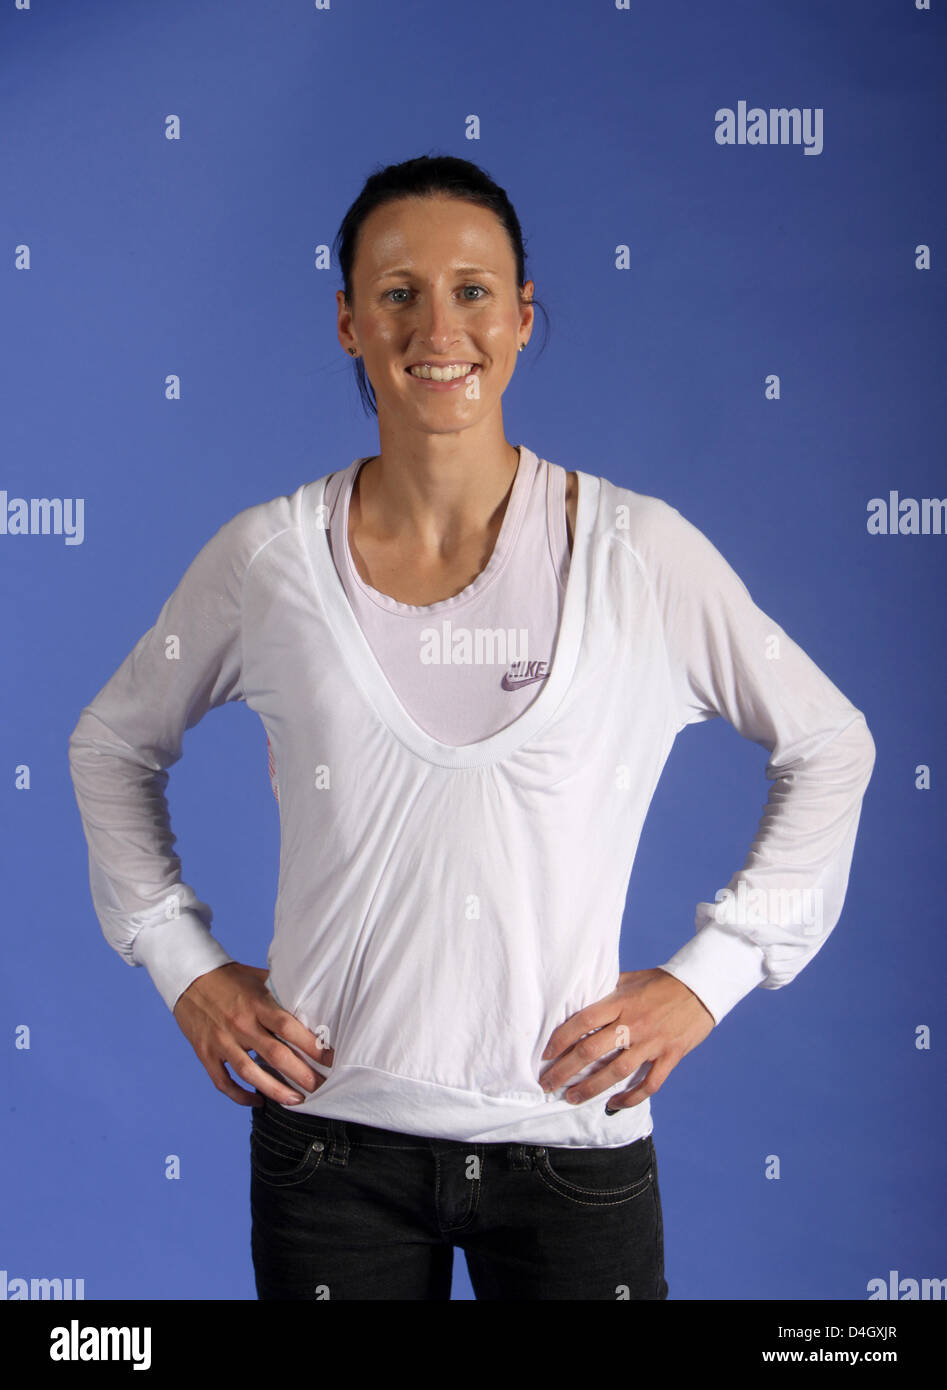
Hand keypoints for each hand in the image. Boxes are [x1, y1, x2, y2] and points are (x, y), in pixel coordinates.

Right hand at [172, 962, 332, 1107]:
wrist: (187, 977)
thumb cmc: (229, 977)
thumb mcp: (257, 977)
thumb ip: (280, 990)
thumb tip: (310, 1000)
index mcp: (256, 1004)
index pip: (288, 1028)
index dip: (311, 1045)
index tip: (330, 1057)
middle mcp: (239, 1024)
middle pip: (275, 1055)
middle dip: (301, 1074)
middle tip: (321, 1087)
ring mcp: (221, 1041)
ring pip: (250, 1073)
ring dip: (275, 1090)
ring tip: (297, 1101)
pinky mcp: (205, 1053)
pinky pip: (223, 1081)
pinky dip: (240, 1095)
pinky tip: (258, 1100)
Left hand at [539, 968, 714, 1109]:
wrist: (702, 986)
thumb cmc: (662, 981)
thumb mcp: (630, 979)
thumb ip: (606, 990)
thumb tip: (580, 996)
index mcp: (620, 1002)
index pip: (583, 1022)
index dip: (561, 1039)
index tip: (545, 1054)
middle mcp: (633, 1023)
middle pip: (592, 1051)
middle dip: (565, 1070)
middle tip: (547, 1084)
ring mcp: (652, 1042)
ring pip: (616, 1072)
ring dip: (591, 1088)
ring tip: (571, 1098)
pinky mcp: (670, 1055)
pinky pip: (649, 1084)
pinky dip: (631, 1098)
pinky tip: (614, 1104)